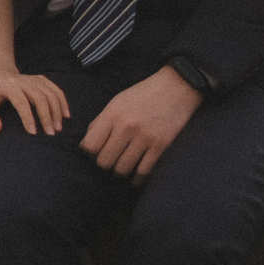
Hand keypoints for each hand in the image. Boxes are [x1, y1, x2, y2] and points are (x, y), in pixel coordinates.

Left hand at [0, 63, 71, 136]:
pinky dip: (62, 101)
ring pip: (50, 93)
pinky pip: (55, 89)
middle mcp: (24, 81)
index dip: (28, 117)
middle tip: (50, 133)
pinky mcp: (41, 80)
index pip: (21, 102)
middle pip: (40, 97)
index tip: (33, 133)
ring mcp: (34, 79)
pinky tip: (66, 115)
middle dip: (46, 116)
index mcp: (9, 86)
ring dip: (57, 110)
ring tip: (58, 128)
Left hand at [80, 64, 204, 180]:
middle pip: (104, 162)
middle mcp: (126, 126)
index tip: (96, 152)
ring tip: (124, 165)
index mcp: (113, 113)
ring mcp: (144, 137)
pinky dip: (138, 178)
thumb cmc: (144, 94)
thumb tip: (86, 145)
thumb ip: (101, 122)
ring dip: (121, 170)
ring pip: (122, 170)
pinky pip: (143, 172)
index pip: (90, 146)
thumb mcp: (118, 101)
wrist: (177, 86)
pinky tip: (136, 176)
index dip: (90, 152)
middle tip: (112, 159)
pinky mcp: (161, 145)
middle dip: (106, 163)